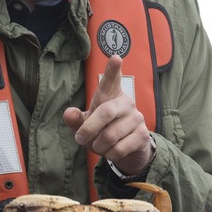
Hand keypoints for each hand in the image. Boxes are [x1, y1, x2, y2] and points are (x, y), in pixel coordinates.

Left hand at [62, 55, 153, 175]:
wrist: (127, 149)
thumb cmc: (102, 131)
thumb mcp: (85, 125)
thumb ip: (75, 120)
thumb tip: (68, 113)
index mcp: (110, 95)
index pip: (111, 80)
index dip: (112, 70)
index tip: (116, 57)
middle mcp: (125, 102)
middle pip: (104, 113)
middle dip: (88, 129)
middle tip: (79, 139)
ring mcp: (136, 118)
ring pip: (110, 135)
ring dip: (98, 146)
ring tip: (99, 146)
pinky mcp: (143, 135)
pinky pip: (119, 148)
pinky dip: (109, 154)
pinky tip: (112, 151)